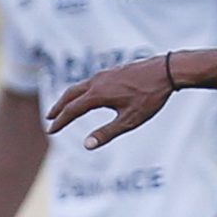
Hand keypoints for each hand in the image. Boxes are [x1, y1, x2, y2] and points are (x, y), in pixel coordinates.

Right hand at [48, 54, 173, 147]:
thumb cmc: (150, 97)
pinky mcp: (113, 71)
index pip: (72, 110)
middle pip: (70, 95)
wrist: (166, 71)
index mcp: (97, 94)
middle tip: (49, 118)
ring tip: (65, 107)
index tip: (51, 131)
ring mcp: (105, 74)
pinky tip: (88, 95)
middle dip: (59, 107)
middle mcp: (97, 82)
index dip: (60, 122)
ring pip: (80, 86)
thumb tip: (87, 145)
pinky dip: (82, 90)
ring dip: (69, 98)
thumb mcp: (130, 120)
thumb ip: (107, 133)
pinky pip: (91, 82)